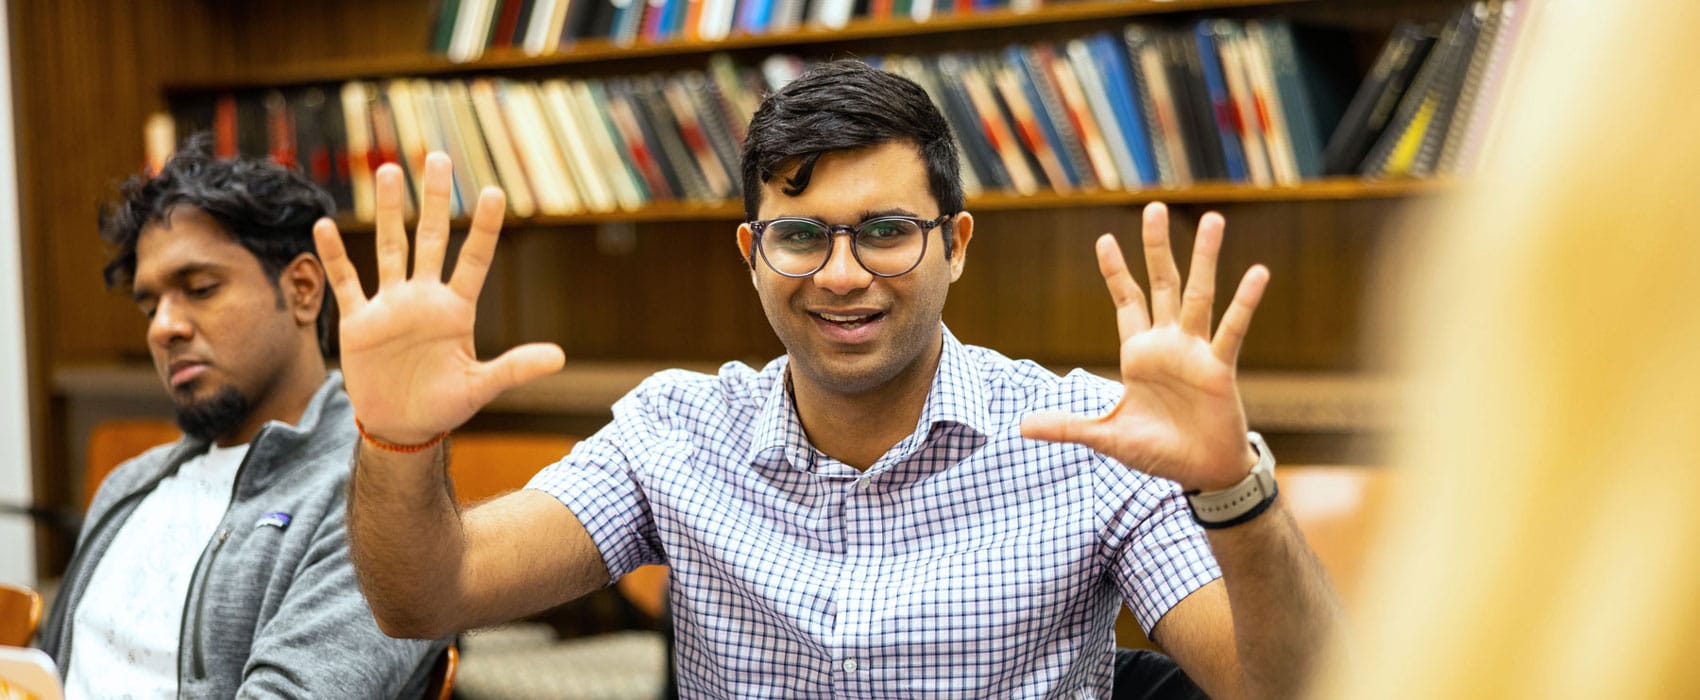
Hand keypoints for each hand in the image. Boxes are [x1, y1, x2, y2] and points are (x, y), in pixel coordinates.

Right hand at [313, 153, 564, 444]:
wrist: (400, 427)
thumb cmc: (443, 405)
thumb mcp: (480, 386)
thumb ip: (515, 367)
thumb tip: (560, 357)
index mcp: (456, 310)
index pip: (474, 259)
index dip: (484, 228)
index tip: (495, 192)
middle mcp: (423, 298)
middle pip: (430, 237)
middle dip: (434, 199)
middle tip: (439, 157)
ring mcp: (390, 305)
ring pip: (390, 248)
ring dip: (387, 211)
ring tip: (389, 171)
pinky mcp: (359, 321)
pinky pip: (346, 282)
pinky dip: (335, 256)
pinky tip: (323, 226)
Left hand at [1021, 202, 1267, 491]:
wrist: (1200, 473)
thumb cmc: (1158, 451)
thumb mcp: (1106, 436)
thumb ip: (1068, 426)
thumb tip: (1021, 425)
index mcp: (1140, 353)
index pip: (1125, 301)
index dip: (1115, 271)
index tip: (1104, 239)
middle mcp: (1168, 343)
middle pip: (1160, 284)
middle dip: (1155, 247)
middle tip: (1154, 207)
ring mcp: (1195, 352)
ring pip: (1199, 295)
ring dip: (1205, 258)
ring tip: (1213, 219)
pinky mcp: (1219, 368)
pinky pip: (1231, 330)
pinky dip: (1244, 302)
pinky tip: (1257, 273)